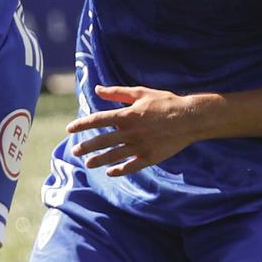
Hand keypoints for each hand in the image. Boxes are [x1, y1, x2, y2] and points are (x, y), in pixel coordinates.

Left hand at [66, 84, 206, 175]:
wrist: (192, 118)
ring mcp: (141, 146)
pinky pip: (131, 167)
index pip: (98, 120)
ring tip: (87, 163)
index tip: (70, 129)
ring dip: (98, 160)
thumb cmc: (166, 102)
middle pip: (102, 141)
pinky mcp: (151, 157)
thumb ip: (117, 93)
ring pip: (114, 155)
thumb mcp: (141, 93)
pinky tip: (110, 172)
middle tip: (75, 151)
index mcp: (128, 115)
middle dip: (86, 146)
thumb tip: (98, 88)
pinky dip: (120, 170)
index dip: (82, 124)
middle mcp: (131, 132)